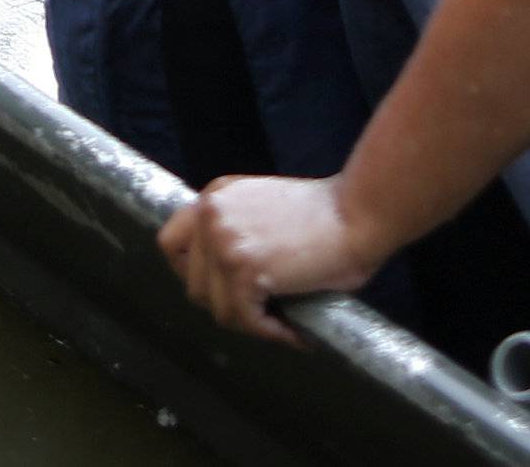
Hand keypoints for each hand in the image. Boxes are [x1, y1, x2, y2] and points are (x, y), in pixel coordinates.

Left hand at [158, 175, 380, 346]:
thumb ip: (235, 230)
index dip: (191, 275)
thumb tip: (219, 281)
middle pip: (192, 284)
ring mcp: (224, 239)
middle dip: (226, 306)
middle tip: (261, 314)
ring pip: (217, 308)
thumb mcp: (262, 209)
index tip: (220, 292)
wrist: (357, 213)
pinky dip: (271, 334)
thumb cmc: (326, 216)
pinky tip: (294, 334)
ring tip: (282, 323)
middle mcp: (211, 213)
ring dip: (250, 323)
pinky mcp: (245, 268)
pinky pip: (245, 319)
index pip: (172, 243)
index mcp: (215, 196)